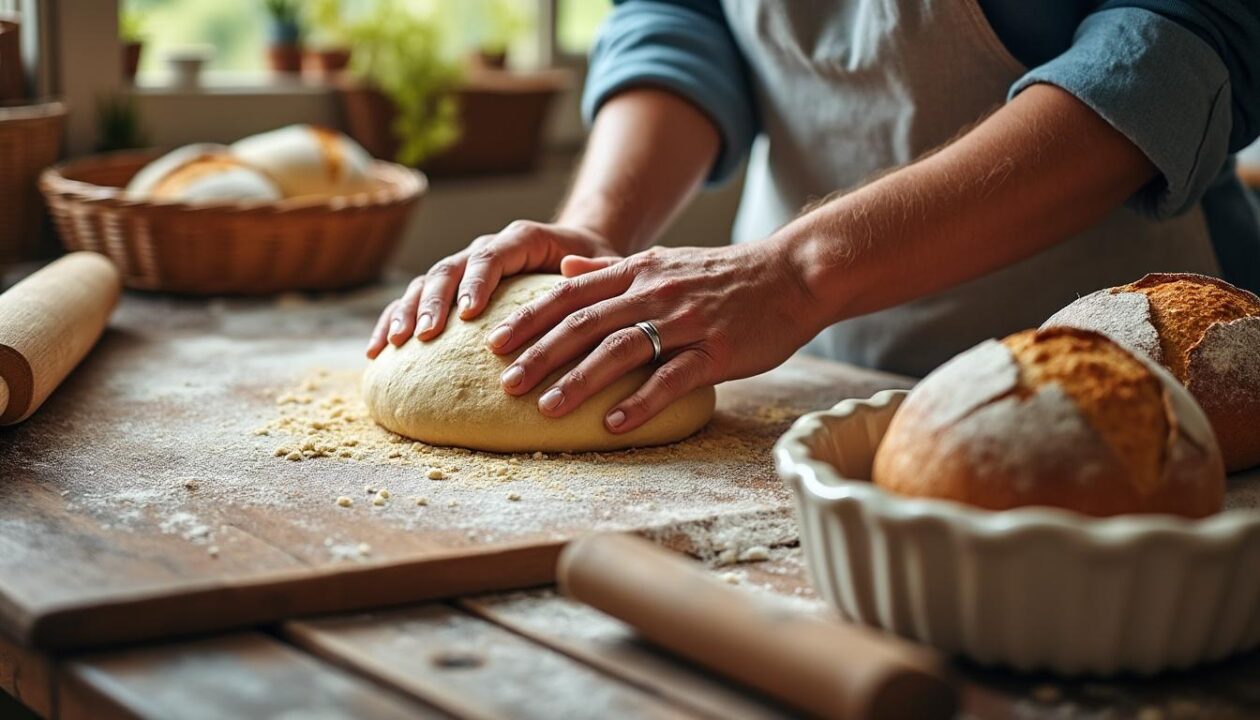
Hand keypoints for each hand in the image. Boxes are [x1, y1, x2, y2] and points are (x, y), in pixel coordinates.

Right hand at [366, 221, 620, 357]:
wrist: (577, 251)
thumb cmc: (595, 264)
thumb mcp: (606, 264)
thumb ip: (596, 268)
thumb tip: (574, 268)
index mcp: (521, 239)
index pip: (492, 257)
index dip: (476, 283)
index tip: (467, 315)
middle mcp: (487, 249)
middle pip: (450, 269)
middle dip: (433, 302)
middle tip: (422, 335)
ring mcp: (465, 268)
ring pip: (426, 283)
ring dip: (407, 312)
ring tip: (393, 344)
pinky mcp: (453, 289)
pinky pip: (416, 301)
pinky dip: (394, 321)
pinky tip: (377, 350)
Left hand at [487, 241, 820, 432]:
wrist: (793, 273)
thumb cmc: (726, 276)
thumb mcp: (664, 261)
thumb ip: (610, 269)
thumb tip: (562, 270)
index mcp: (638, 271)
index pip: (570, 293)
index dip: (530, 317)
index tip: (493, 342)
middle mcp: (654, 292)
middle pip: (585, 322)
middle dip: (540, 353)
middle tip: (504, 383)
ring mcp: (685, 322)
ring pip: (621, 349)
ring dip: (579, 380)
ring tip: (545, 408)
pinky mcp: (716, 351)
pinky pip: (672, 378)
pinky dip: (641, 401)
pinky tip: (615, 424)